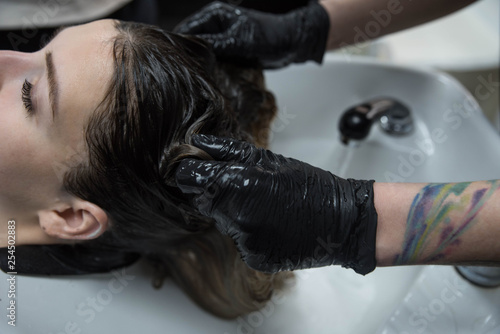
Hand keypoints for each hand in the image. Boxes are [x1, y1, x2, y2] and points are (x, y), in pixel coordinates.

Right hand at [174, 1, 329, 68]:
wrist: (292, 43)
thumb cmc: (269, 36)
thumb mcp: (238, 41)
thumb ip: (213, 45)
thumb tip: (191, 52)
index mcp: (214, 15)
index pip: (186, 28)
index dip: (179, 44)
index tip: (173, 62)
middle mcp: (216, 25)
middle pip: (192, 42)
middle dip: (189, 57)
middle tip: (183, 75)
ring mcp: (223, 39)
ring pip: (203, 53)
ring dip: (201, 65)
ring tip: (194, 79)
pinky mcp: (230, 51)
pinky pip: (214, 61)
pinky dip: (212, 69)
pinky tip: (209, 79)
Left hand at [175, 134, 377, 273]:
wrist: (342, 222)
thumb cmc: (310, 186)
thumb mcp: (269, 160)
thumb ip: (228, 151)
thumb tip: (198, 142)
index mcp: (240, 185)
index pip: (190, 179)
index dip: (189, 172)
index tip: (192, 170)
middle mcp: (238, 217)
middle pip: (204, 202)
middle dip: (217, 193)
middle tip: (245, 188)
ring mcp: (245, 242)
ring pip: (222, 223)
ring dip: (234, 213)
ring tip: (264, 207)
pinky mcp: (253, 259)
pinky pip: (238, 241)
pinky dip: (248, 233)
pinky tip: (270, 225)